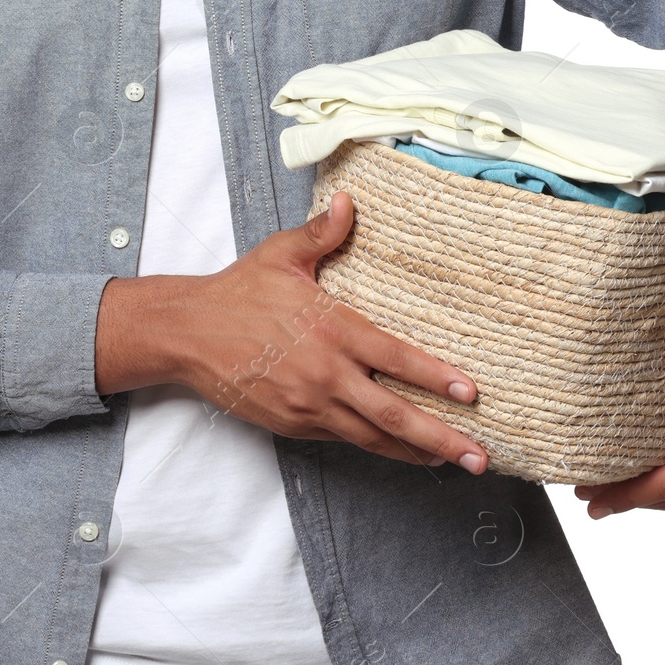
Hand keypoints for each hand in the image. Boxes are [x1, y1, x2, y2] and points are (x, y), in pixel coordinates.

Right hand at [95, 190, 489, 472]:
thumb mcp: (281, 253)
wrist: (188, 334)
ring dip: (415, 452)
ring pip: (372, 437)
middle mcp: (325, 373)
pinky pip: (344, 439)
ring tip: (450, 462)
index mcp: (331, 328)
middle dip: (440, 437)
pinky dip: (376, 447)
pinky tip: (400, 450)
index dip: (435, 377)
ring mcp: (309, 405)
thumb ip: (321, 233)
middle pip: (393, 414)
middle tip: (477, 456)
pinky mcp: (293, 424)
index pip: (395, 358)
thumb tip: (349, 201)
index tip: (470, 393)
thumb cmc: (238, 290)